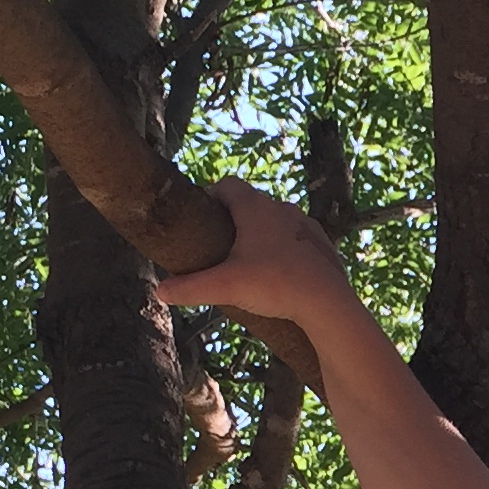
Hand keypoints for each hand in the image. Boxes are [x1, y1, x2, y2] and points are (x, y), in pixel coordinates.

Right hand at [153, 178, 353, 384]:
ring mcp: (306, 225)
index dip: (211, 195)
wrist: (328, 303)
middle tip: (220, 242)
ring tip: (251, 259)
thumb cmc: (275, 286)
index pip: (227, 185)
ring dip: (263, 233)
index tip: (202, 214)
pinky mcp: (323, 245)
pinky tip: (281, 270)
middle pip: (252, 203)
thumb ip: (190, 288)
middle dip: (235, 218)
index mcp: (255, 208)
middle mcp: (282, 208)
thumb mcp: (226, 288)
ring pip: (278, 221)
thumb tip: (160, 291)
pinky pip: (299, 239)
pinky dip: (287, 248)